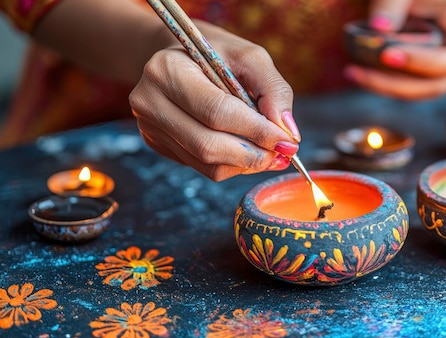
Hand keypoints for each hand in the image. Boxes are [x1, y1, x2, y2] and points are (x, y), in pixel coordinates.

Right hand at [129, 22, 299, 181]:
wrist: (178, 58)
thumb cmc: (217, 54)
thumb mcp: (250, 57)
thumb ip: (274, 90)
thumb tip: (289, 132)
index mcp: (168, 70)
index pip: (217, 112)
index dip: (257, 130)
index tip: (287, 141)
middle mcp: (150, 102)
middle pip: (208, 145)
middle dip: (253, 154)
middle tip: (282, 153)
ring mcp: (150, 128)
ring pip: (207, 163)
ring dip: (246, 163)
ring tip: (268, 152)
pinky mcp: (159, 145)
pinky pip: (203, 168)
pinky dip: (232, 165)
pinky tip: (246, 150)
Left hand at [345, 0, 445, 99]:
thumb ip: (391, 3)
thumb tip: (379, 29)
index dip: (422, 63)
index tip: (386, 55)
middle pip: (436, 84)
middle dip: (396, 84)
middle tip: (357, 71)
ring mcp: (445, 66)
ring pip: (420, 91)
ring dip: (384, 87)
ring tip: (351, 72)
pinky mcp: (427, 72)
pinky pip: (409, 86)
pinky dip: (383, 83)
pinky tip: (356, 72)